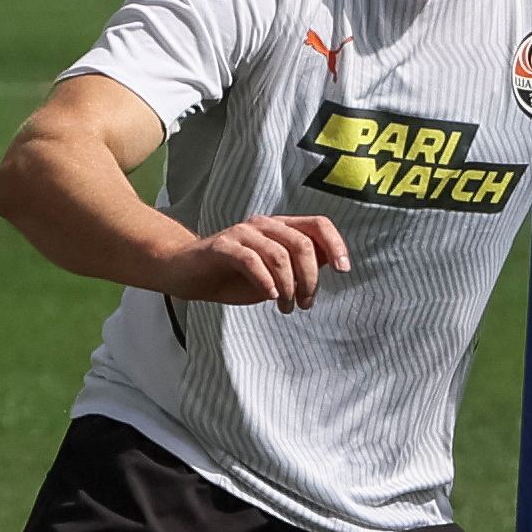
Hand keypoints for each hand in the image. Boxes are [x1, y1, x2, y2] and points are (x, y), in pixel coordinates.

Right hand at [165, 215, 349, 310]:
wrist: (187, 275)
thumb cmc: (232, 277)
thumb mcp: (274, 276)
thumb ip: (299, 267)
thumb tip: (329, 263)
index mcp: (280, 228)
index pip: (318, 225)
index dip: (336, 244)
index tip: (344, 269)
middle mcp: (264, 225)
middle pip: (302, 244)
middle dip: (310, 279)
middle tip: (304, 303)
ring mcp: (242, 233)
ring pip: (279, 255)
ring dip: (288, 287)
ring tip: (286, 307)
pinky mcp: (222, 246)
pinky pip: (251, 261)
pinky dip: (265, 281)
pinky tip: (269, 296)